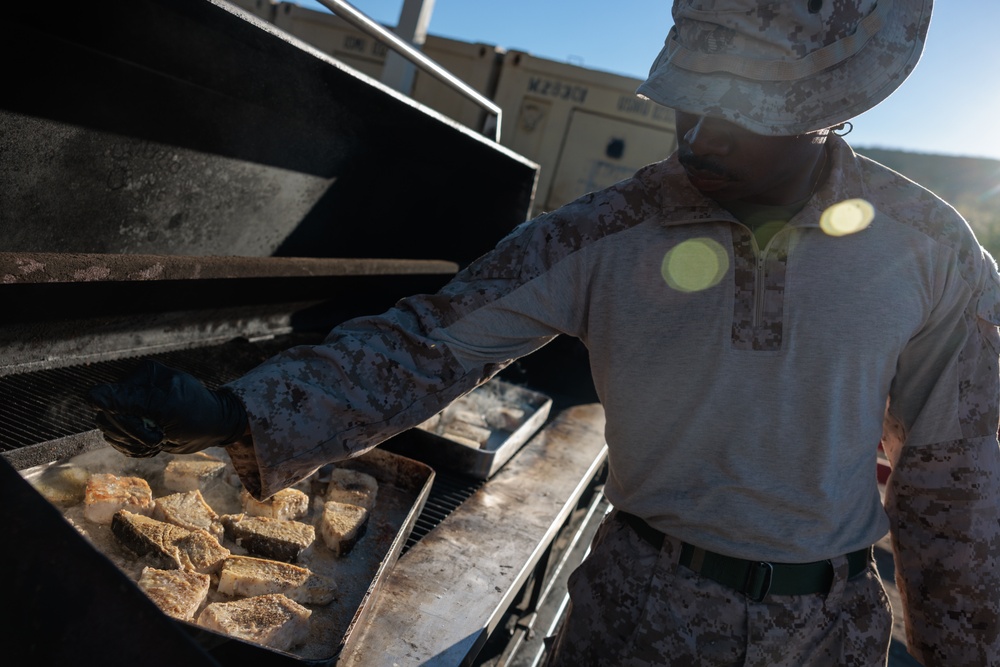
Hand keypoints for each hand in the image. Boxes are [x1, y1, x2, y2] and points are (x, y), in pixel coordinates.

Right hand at [87, 360, 247, 457]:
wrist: (213, 427)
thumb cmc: (196, 413)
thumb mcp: (166, 407)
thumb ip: (129, 401)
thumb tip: (90, 397)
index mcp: (141, 376)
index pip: (107, 399)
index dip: (124, 420)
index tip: (149, 427)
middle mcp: (132, 389)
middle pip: (106, 418)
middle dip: (132, 434)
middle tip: (159, 437)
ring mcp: (131, 407)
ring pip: (110, 432)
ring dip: (134, 443)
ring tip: (159, 440)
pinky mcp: (132, 423)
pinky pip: (118, 441)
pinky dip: (135, 448)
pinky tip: (156, 444)